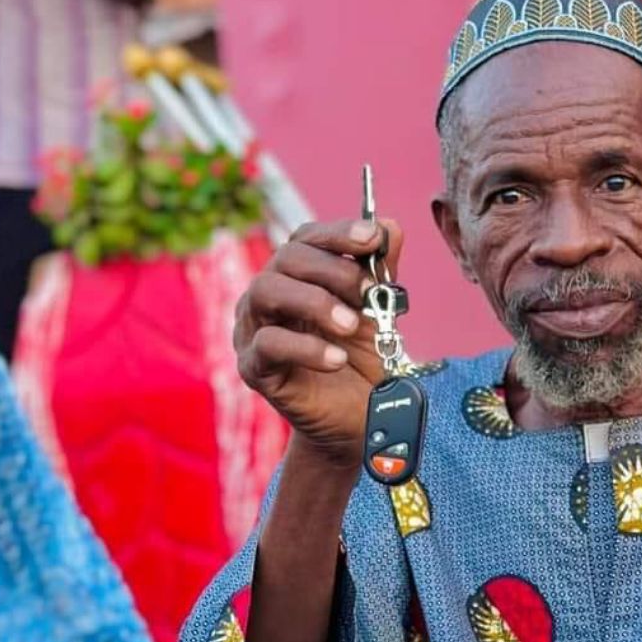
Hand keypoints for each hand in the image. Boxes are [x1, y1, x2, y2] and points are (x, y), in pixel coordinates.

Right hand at [232, 215, 404, 464]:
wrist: (357, 415)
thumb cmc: (362, 356)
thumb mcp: (378, 308)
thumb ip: (381, 269)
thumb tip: (389, 226)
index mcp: (297, 275)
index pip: (306, 238)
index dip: (338, 232)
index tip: (373, 238)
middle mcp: (269, 295)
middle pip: (286, 257)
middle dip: (333, 269)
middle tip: (368, 293)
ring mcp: (254, 329)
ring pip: (266, 291)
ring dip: (315, 302)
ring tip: (351, 326)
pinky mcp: (253, 367)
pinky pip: (267, 344)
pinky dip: (306, 347)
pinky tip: (338, 359)